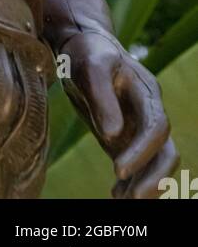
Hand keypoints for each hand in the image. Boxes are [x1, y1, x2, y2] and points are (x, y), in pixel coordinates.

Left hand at [61, 31, 178, 197]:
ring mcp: (139, 126)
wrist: (81, 44)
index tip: (118, 170)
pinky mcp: (125, 137)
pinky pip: (137, 165)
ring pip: (155, 162)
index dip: (143, 151)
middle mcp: (148, 112)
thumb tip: (112, 135)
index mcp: (146, 92)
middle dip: (153, 178)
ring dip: (145, 185)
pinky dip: (131, 182)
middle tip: (131, 199)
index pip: (156, 127)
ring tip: (122, 201)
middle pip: (165, 151)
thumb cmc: (86, 51)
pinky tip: (116, 195)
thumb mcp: (90, 66)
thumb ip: (102, 97)